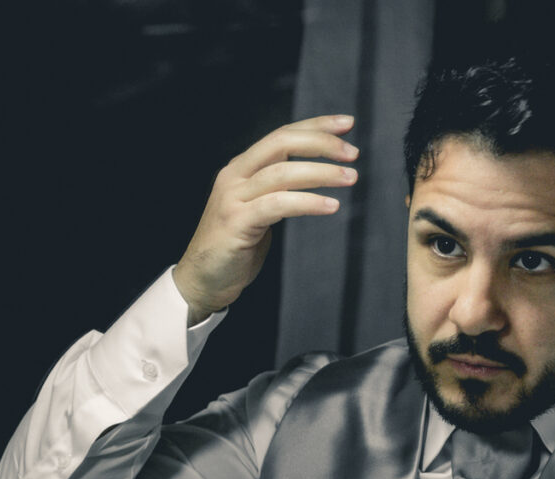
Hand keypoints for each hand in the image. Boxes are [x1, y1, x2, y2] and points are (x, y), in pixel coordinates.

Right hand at [173, 115, 359, 324]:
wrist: (202, 279)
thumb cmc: (236, 244)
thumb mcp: (259, 207)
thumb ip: (278, 189)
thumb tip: (315, 175)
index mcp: (242, 168)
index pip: (282, 135)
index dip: (315, 126)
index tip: (346, 123)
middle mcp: (235, 176)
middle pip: (281, 143)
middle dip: (320, 143)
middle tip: (352, 153)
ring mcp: (233, 198)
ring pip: (282, 172)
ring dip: (321, 173)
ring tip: (350, 178)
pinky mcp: (237, 223)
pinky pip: (278, 204)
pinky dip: (307, 202)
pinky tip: (331, 206)